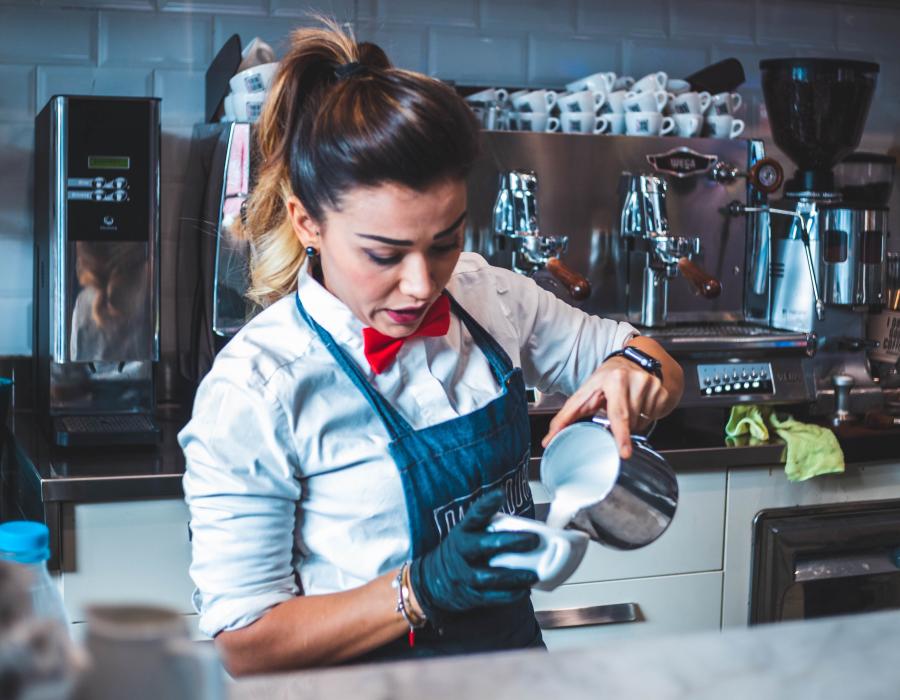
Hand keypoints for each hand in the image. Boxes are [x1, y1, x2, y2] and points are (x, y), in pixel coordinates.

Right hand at [408, 490, 538, 623]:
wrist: (432, 579)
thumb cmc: (464, 551)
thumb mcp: (469, 534)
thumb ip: (492, 528)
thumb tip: (534, 525)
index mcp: (462, 531)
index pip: (474, 515)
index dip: (487, 504)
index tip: (501, 494)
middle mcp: (461, 550)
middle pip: (483, 545)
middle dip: (509, 542)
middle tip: (533, 540)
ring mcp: (462, 574)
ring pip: (487, 575)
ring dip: (513, 576)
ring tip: (534, 574)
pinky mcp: (468, 595)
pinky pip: (489, 596)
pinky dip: (508, 594)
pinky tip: (524, 590)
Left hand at [541, 357, 669, 458]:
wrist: (636, 360)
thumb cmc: (607, 379)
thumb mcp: (585, 393)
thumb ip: (566, 417)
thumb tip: (549, 440)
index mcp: (613, 379)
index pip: (617, 413)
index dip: (620, 435)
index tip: (624, 453)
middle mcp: (633, 380)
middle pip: (629, 420)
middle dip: (622, 432)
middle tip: (621, 444)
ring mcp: (650, 385)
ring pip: (640, 423)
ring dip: (630, 424)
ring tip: (624, 407)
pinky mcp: (662, 392)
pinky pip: (652, 417)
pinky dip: (643, 417)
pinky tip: (638, 405)